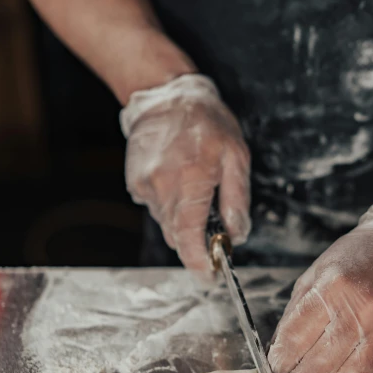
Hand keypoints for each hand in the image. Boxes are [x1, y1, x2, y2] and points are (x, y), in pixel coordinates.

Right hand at [121, 74, 250, 278]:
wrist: (166, 97)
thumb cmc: (207, 123)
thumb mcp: (236, 157)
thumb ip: (237, 200)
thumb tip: (237, 234)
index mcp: (192, 181)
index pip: (189, 236)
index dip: (199, 261)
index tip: (209, 275)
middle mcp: (163, 187)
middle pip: (178, 235)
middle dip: (196, 239)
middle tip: (214, 229)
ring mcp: (145, 185)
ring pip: (166, 222)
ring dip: (183, 219)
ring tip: (197, 190)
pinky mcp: (135, 182)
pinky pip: (155, 207)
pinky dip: (170, 204)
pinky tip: (179, 181)